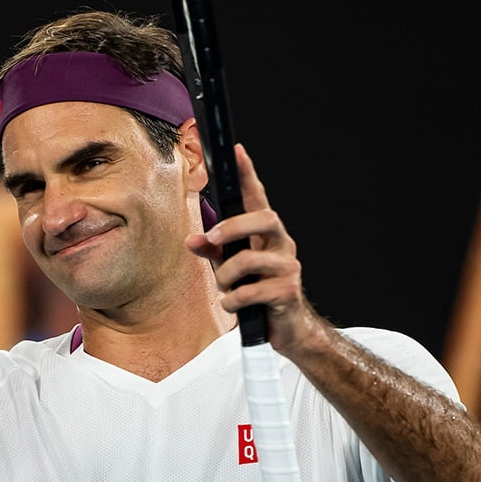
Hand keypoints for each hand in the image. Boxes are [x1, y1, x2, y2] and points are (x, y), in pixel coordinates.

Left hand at [185, 144, 322, 352]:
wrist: (286, 330)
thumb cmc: (256, 293)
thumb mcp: (229, 270)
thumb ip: (213, 252)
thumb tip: (191, 240)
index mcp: (267, 234)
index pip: (258, 197)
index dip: (248, 174)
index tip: (236, 151)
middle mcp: (282, 244)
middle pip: (265, 218)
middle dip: (233, 227)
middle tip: (211, 238)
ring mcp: (288, 267)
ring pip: (250, 260)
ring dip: (227, 278)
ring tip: (225, 290)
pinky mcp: (288, 292)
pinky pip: (250, 292)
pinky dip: (233, 302)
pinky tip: (234, 306)